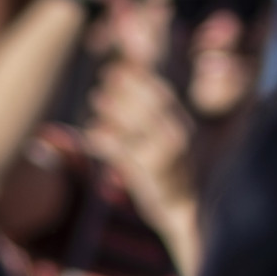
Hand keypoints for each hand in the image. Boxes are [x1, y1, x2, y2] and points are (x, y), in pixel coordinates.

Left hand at [88, 60, 196, 231]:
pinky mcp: (153, 179)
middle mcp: (180, 141)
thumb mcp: (165, 137)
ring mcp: (167, 160)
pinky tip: (92, 133)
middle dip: (130, 89)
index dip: (143, 80)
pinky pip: (126, 156)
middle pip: (153, 108)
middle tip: (107, 75)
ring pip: (139, 130)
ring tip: (95, 98)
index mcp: (184, 127)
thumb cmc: (168, 168)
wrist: (181, 207)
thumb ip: (148, 113)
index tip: (122, 68)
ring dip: (116, 111)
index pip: (165, 96)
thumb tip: (125, 79)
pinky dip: (108, 143)